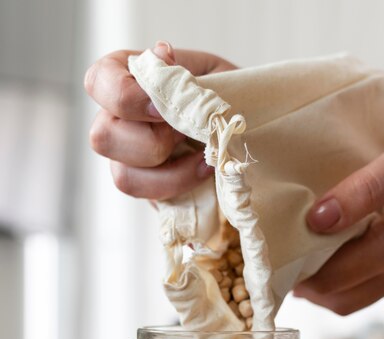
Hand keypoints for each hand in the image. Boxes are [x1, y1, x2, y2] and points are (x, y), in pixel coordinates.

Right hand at [84, 42, 235, 199]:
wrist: (244, 129)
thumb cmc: (228, 94)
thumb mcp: (213, 74)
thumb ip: (182, 73)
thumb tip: (161, 56)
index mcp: (126, 78)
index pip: (98, 82)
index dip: (126, 98)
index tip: (161, 106)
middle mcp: (116, 119)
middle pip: (102, 138)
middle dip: (152, 140)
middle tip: (186, 133)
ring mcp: (126, 158)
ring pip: (123, 176)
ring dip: (169, 171)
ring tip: (201, 155)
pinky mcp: (145, 186)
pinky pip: (149, 197)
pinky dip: (180, 185)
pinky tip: (205, 170)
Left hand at [293, 130, 383, 314]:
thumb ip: (363, 191)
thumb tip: (316, 220)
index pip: (331, 281)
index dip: (297, 277)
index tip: (270, 261)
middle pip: (340, 299)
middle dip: (306, 288)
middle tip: (279, 265)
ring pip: (357, 297)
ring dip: (326, 287)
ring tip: (302, 261)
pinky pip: (374, 285)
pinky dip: (348, 279)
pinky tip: (336, 254)